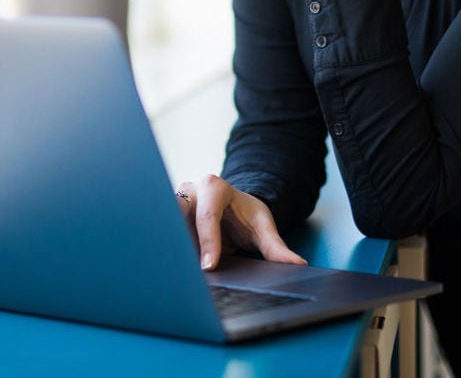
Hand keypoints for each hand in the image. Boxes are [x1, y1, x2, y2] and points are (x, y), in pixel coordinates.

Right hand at [176, 175, 306, 271]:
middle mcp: (190, 192)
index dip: (208, 241)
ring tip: (173, 272)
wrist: (233, 207)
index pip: (208, 215)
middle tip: (181, 267)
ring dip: (168, 249)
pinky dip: (166, 253)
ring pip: (165, 226)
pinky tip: (169, 270)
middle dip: (177, 238)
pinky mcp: (167, 221)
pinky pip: (163, 237)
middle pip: (176, 214)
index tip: (209, 267)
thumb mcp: (263, 226)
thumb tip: (297, 265)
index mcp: (214, 187)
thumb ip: (276, 247)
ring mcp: (174, 205)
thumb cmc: (246, 214)